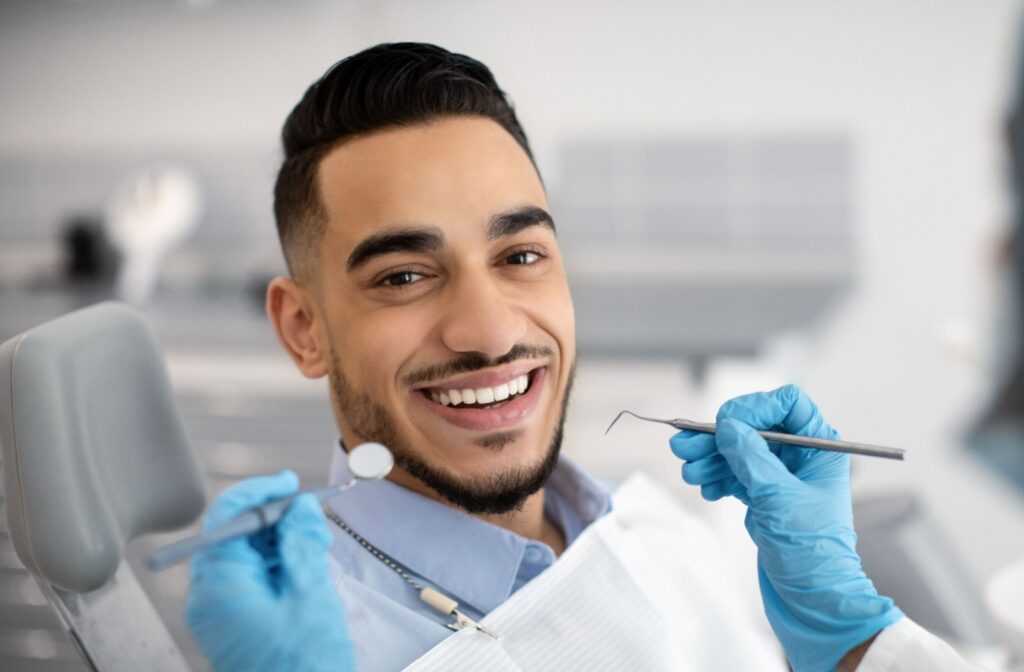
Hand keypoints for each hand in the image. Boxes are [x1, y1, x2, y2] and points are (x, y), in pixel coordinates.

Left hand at [185, 471, 354, 671]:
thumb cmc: (303, 666)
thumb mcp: (310, 595)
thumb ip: (302, 544)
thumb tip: (299, 507)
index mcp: (220, 585)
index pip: (228, 517)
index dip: (260, 493)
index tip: (290, 484)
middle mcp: (210, 595)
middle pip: (236, 534)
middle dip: (276, 520)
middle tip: (314, 520)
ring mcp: (220, 610)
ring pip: (247, 554)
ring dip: (281, 543)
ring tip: (317, 549)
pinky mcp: (234, 621)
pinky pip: (252, 578)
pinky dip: (279, 566)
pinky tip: (307, 568)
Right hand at [669, 385, 902, 671]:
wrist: (813, 603)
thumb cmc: (812, 554)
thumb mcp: (778, 498)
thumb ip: (750, 457)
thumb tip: (727, 426)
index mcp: (819, 450)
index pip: (787, 405)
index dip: (754, 408)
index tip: (726, 424)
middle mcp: (801, 459)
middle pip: (753, 428)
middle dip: (718, 436)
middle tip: (684, 445)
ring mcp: (781, 479)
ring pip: (738, 452)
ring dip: (710, 458)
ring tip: (690, 471)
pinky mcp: (764, 499)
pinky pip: (734, 475)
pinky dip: (717, 478)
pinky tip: (707, 488)